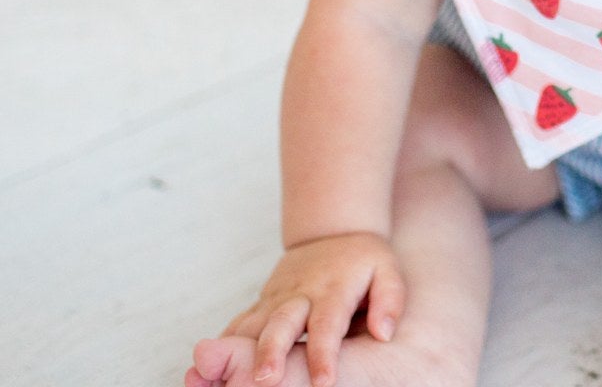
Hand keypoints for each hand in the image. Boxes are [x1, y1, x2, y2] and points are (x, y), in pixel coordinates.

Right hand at [221, 232, 404, 386]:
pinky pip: (241, 322)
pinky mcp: (264, 300)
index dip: (324, 354)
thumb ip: (390, 301)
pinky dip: (225, 342)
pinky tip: (211, 364)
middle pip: (282, 323)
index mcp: (334, 290)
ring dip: (239, 350)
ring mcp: (278, 296)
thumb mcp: (388, 271)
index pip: (328, 324)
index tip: (324, 382)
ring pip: (254, 324)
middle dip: (272, 352)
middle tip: (265, 380)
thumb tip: (384, 333)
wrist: (333, 230)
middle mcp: (302, 293)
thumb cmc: (364, 260)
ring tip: (225, 376)